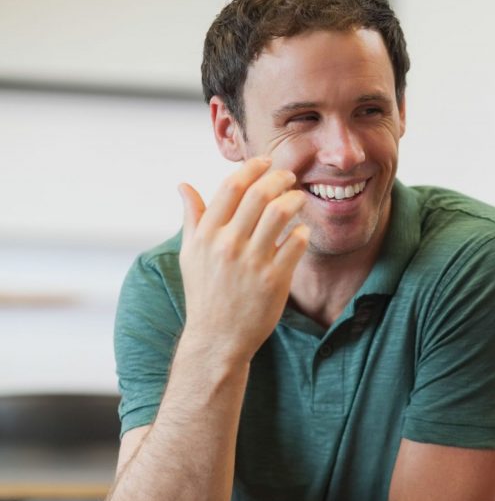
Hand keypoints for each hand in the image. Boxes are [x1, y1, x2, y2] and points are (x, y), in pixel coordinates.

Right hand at [177, 157, 308, 360]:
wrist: (217, 338)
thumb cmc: (204, 294)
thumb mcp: (190, 255)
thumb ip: (192, 218)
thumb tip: (183, 186)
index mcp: (206, 235)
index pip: (231, 187)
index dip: (253, 168)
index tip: (267, 162)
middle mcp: (228, 245)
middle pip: (259, 194)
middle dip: (279, 178)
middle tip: (290, 177)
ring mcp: (252, 262)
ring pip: (281, 213)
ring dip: (295, 199)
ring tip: (299, 198)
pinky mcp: (275, 280)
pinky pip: (296, 243)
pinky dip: (303, 231)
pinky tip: (302, 230)